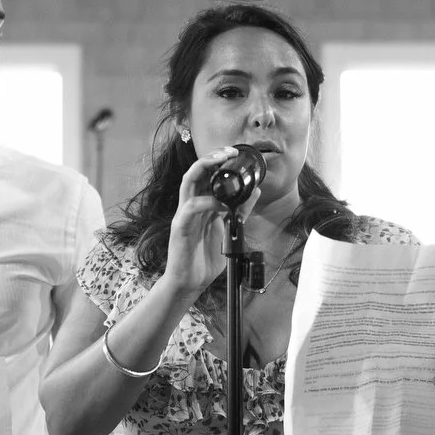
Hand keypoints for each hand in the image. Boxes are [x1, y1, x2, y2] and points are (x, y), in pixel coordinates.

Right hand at [161, 147, 246, 296]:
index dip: (218, 161)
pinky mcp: (181, 228)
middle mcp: (190, 205)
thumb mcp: (228, 230)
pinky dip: (208, 202)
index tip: (235, 153)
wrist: (189, 282)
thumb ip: (239, 211)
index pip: (206, 174)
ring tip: (222, 161)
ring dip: (205, 168)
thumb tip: (254, 192)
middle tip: (229, 151)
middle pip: (196, 171)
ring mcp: (183, 215)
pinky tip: (223, 204)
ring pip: (188, 182)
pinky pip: (192, 208)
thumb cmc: (204, 258)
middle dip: (211, 157)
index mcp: (201, 204)